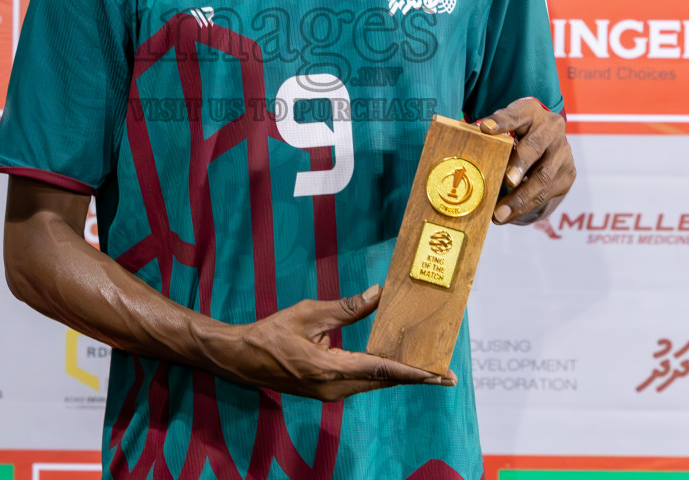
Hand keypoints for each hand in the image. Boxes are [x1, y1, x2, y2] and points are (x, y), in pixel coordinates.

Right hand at [213, 286, 454, 401]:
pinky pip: (361, 383)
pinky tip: (394, 365)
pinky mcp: (326, 390)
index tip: (437, 374)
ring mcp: (329, 393)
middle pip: (383, 382)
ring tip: (428, 370)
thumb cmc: (272, 333)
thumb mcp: (310, 313)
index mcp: (329, 370)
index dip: (412, 372)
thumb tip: (379, 295)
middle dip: (415, 377)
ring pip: (373, 384)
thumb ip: (347, 307)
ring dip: (399, 377)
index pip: (380, 370)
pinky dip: (380, 375)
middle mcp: (333, 388)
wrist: (242, 360)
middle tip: (446, 374)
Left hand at [479, 97, 574, 225]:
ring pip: (544, 177)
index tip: (485, 129)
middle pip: (535, 148)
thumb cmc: (517, 132)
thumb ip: (488, 132)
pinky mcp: (567, 174)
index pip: (514, 115)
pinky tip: (510, 216)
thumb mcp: (505, 124)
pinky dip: (527, 207)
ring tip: (500, 214)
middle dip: (520, 166)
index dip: (500, 122)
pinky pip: (548, 194)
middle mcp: (551, 129)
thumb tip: (465, 140)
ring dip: (521, 198)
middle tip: (507, 181)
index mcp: (530, 111)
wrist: (547, 137)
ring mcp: (563, 152)